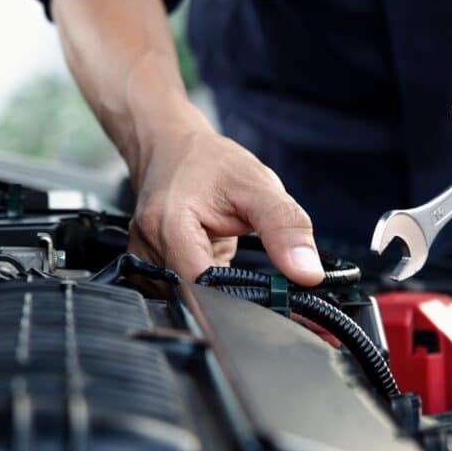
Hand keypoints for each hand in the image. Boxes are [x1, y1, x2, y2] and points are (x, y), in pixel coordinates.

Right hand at [128, 118, 324, 283]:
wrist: (170, 148)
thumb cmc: (209, 162)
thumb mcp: (258, 185)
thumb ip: (285, 227)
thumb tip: (308, 274)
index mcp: (169, 226)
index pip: (203, 289)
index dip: (241, 302)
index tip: (276, 302)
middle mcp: (148, 248)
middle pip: (195, 299)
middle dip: (235, 300)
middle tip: (269, 288)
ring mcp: (144, 260)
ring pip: (188, 301)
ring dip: (220, 294)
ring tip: (234, 261)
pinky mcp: (148, 268)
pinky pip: (181, 293)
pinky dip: (206, 289)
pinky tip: (218, 269)